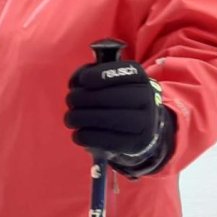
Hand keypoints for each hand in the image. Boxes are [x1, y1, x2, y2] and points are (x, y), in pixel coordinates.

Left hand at [65, 53, 173, 171]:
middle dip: (81, 98)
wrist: (142, 129)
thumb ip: (95, 76)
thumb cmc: (118, 100)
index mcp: (140, 78)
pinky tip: (78, 134)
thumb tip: (76, 82)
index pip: (123, 72)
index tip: (82, 80)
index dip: (99, 75)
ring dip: (79, 118)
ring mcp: (144, 123)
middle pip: (108, 96)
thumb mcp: (113, 82)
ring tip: (70, 119)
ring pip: (104, 119)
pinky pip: (104, 140)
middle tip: (70, 101)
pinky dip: (84, 136)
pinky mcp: (136, 143)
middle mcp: (146, 99)